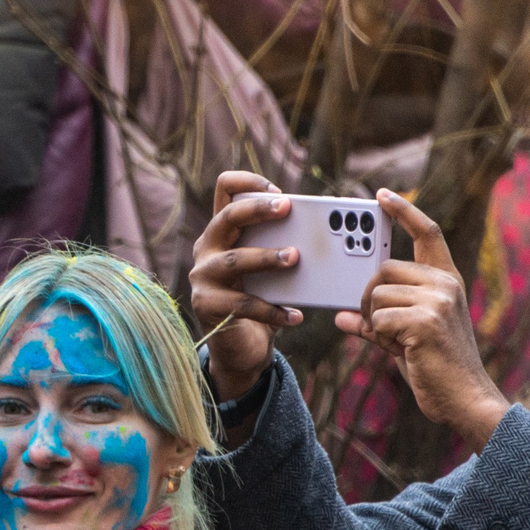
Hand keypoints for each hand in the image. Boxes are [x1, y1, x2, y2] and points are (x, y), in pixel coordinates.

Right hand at [190, 170, 304, 400]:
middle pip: (227, 217)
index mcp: (223, 231)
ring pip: (234, 260)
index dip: (248, 182)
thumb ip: (283, 244)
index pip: (224, 189)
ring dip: (266, 257)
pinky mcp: (207, 305)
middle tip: (288, 208)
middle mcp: (207, 248)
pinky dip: (273, 311)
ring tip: (295, 258)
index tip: (277, 191)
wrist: (240, 346)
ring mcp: (203, 277)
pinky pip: (243, 304)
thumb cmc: (262, 297)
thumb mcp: (270, 268)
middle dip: (258, 210)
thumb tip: (327, 230)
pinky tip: (295, 316)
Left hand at [335, 189, 509, 452]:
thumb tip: (339, 316)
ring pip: (376, 296)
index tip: (382, 195)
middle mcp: (446, 283)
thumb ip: (376, 321)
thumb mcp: (403, 337)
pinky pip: (377, 319)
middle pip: (383, 269)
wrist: (464, 399)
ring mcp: (438, 299)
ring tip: (399, 343)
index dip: (403, 211)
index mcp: (445, 280)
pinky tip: (404, 350)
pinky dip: (380, 338)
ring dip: (375, 323)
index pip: (426, 233)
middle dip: (369, 298)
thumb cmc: (435, 367)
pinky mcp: (426, 320)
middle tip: (381, 325)